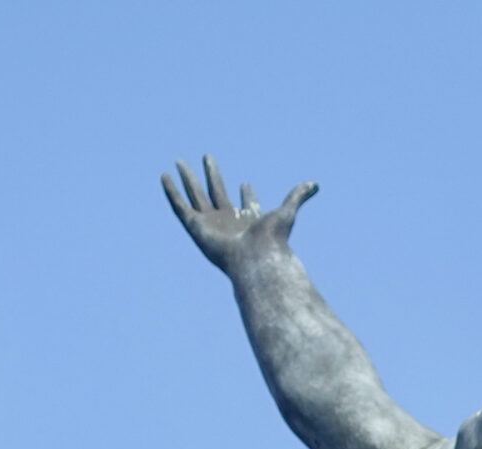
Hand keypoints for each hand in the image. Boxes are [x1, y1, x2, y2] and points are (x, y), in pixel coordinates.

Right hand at [161, 155, 316, 274]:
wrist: (256, 258)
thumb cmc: (272, 239)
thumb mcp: (287, 211)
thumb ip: (298, 196)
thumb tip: (316, 184)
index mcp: (248, 220)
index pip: (247, 204)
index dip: (248, 195)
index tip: (247, 184)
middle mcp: (228, 222)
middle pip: (217, 193)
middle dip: (212, 175)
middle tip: (208, 158)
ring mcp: (210, 224)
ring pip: (195, 196)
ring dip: (188, 179)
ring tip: (180, 162)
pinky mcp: (195, 227)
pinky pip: (179, 206)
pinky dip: (171, 192)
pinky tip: (165, 177)